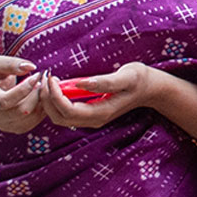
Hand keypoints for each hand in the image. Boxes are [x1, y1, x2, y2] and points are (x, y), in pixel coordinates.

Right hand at [0, 56, 47, 134]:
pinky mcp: (19, 129)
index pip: (5, 101)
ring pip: (32, 116)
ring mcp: (7, 125)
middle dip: (37, 94)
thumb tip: (31, 67)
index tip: (37, 75)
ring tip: (44, 85)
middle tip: (45, 79)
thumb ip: (11, 64)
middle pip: (23, 110)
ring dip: (43, 100)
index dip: (24, 89)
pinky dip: (44, 107)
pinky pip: (37, 120)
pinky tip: (42, 95)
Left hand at [38, 62, 154, 129]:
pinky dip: (56, 102)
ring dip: (49, 102)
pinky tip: (57, 87)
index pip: (68, 110)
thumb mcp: (127, 76)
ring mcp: (91, 118)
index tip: (51, 77)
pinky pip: (65, 113)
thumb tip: (80, 83)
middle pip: (59, 118)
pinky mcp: (89, 114)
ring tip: (49, 82)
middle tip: (45, 79)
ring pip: (60, 117)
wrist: (151, 89)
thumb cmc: (140, 80)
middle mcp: (93, 120)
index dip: (54, 96)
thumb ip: (104, 81)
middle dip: (47, 100)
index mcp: (101, 112)